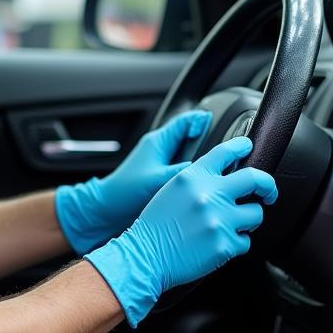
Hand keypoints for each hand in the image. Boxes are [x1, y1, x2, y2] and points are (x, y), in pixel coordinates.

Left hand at [54, 110, 211, 254]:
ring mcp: (161, 165)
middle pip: (191, 138)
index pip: (186, 121)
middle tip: (227, 148)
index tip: (223, 122)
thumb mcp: (156, 180)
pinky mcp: (161, 180)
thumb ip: (182, 173)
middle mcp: (160, 150)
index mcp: (158, 142)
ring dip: (202, 160)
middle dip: (209, 142)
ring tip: (220, 167)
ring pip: (189, 156)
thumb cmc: (123, 192)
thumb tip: (206, 169)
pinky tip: (203, 186)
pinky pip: (183, 172)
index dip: (204, 120)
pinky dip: (194, 175)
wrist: (105, 212)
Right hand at [84, 136, 277, 325]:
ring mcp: (219, 220)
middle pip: (255, 179)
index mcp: (193, 177)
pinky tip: (220, 244)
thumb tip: (227, 174)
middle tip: (268, 193)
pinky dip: (236, 244)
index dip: (242, 146)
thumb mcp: (172, 189)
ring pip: (256, 214)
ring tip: (234, 225)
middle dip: (268, 186)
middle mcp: (208, 194)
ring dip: (249, 220)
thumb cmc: (155, 225)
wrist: (145, 256)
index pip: (225, 151)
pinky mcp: (224, 245)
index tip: (249, 147)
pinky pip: (246, 241)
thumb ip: (198, 179)